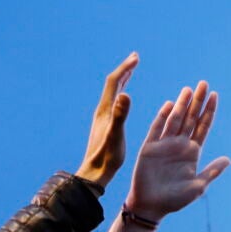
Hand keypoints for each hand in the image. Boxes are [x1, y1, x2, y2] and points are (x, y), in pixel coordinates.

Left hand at [75, 53, 136, 188]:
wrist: (94, 174)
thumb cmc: (106, 157)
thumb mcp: (116, 135)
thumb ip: (120, 115)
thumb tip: (125, 94)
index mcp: (105, 110)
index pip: (114, 82)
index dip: (125, 68)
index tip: (136, 57)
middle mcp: (102, 111)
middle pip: (112, 84)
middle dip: (124, 70)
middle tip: (135, 58)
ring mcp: (103, 119)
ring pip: (113, 93)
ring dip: (122, 80)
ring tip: (131, 72)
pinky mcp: (105, 126)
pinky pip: (114, 104)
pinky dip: (121, 95)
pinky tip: (125, 100)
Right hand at [124, 81, 230, 221]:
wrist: (151, 206)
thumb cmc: (175, 200)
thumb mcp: (198, 186)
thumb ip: (212, 172)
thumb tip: (228, 160)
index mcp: (192, 152)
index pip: (203, 127)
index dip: (208, 112)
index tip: (215, 95)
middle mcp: (179, 145)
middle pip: (191, 118)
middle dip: (197, 102)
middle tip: (204, 84)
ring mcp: (164, 145)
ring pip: (175, 119)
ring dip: (182, 105)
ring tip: (189, 89)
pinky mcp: (150, 147)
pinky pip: (157, 128)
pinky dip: (163, 116)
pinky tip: (170, 105)